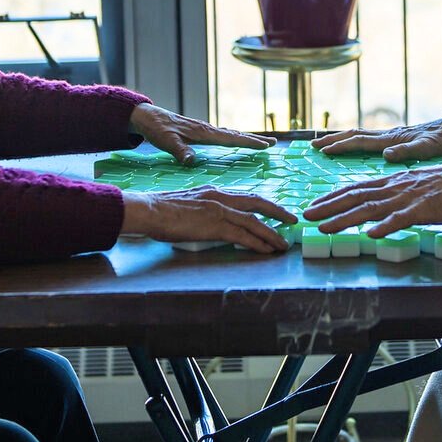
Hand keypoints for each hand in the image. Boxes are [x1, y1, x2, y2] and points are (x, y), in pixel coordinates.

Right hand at [121, 187, 295, 253]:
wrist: (150, 210)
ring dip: (272, 233)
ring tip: (283, 244)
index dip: (262, 203)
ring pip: (254, 221)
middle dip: (277, 211)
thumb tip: (207, 220)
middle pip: (257, 202)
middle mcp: (219, 197)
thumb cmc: (160, 210)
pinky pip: (243, 235)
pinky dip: (258, 243)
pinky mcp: (215, 225)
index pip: (244, 196)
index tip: (274, 210)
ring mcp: (218, 210)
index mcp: (213, 191)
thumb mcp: (187, 204)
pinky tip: (267, 250)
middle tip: (291, 220)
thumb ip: (202, 209)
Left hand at [130, 102, 272, 165]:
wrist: (148, 117)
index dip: (249, 142)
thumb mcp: (166, 141)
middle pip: (236, 134)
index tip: (266, 145)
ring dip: (246, 138)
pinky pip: (222, 135)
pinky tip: (235, 140)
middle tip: (273, 143)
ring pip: (230, 134)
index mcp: (203, 133)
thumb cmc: (157, 129)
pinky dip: (234, 137)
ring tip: (261, 142)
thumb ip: (180, 151)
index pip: (231, 138)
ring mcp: (204, 129)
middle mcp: (207, 129)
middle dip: (254, 139)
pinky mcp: (199, 131)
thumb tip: (192, 161)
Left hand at [301, 155, 441, 238]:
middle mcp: (395, 187)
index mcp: (393, 181)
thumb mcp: (416, 187)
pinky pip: (401, 219)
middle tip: (306, 216)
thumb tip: (380, 210)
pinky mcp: (424, 209)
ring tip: (325, 229)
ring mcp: (408, 198)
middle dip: (328, 207)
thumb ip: (397, 196)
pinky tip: (370, 235)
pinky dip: (384, 227)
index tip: (314, 205)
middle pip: (355, 196)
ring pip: (371, 208)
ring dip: (345, 219)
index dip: (333, 197)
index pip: (356, 188)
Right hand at [310, 111, 441, 162]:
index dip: (340, 146)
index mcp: (391, 139)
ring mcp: (390, 136)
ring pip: (359, 136)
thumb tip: (386, 154)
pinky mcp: (395, 139)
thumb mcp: (428, 148)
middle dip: (332, 140)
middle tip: (313, 145)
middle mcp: (387, 136)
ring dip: (340, 139)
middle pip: (354, 135)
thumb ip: (408, 151)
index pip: (359, 141)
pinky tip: (351, 147)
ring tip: (324, 144)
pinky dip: (353, 142)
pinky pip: (367, 140)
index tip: (322, 149)